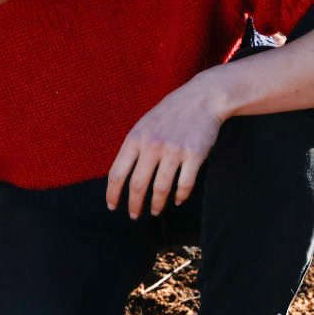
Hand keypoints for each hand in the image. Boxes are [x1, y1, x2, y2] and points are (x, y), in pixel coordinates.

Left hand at [106, 77, 225, 218]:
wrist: (201, 99)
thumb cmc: (169, 114)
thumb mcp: (143, 125)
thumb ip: (133, 148)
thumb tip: (120, 176)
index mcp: (135, 139)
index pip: (117, 173)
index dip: (112, 194)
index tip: (112, 206)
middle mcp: (152, 146)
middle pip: (137, 185)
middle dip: (134, 205)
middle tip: (133, 215)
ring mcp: (174, 151)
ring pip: (161, 188)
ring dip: (157, 205)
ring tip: (155, 211)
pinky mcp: (194, 155)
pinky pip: (184, 184)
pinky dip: (179, 196)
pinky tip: (176, 200)